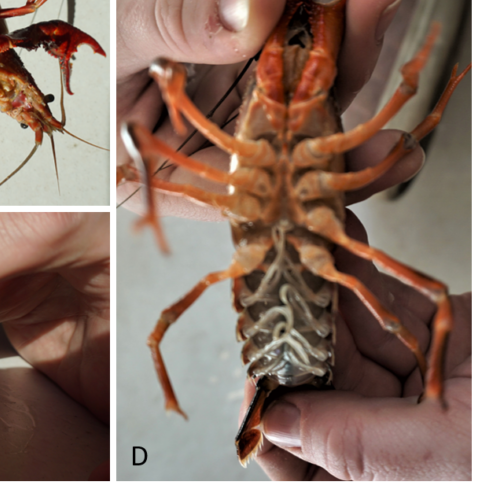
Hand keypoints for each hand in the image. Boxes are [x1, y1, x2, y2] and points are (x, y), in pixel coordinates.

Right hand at [115, 0, 411, 218]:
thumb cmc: (75, 12)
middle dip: (340, 77)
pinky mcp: (247, 63)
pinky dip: (329, 8)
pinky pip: (297, 44)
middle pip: (287, 135)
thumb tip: (262, 7)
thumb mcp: (121, 22)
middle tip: (375, 20)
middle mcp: (201, 147)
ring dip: (346, 33)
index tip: (381, 156)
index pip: (242, 194)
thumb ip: (184, 20)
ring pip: (302, 87)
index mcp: (156, 171)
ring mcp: (227, 104)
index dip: (316, 182)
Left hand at [253, 212, 470, 479]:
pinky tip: (336, 232)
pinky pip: (387, 301)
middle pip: (314, 385)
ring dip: (317, 286)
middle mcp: (396, 436)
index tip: (256, 368)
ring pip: (343, 334)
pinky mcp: (444, 335)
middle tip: (264, 282)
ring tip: (293, 242)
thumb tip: (278, 425)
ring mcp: (418, 382)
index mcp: (390, 480)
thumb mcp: (451, 452)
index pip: (300, 464)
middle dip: (289, 332)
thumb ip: (358, 444)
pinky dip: (362, 266)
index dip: (268, 419)